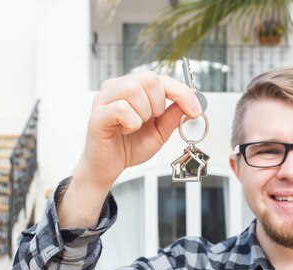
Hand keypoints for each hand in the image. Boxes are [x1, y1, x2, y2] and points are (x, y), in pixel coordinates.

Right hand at [80, 71, 201, 188]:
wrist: (109, 167)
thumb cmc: (129, 147)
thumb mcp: (159, 132)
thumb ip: (172, 116)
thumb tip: (190, 104)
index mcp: (131, 88)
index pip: (161, 78)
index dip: (182, 92)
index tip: (195, 109)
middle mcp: (116, 88)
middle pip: (148, 78)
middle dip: (159, 104)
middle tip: (152, 120)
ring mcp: (104, 99)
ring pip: (134, 90)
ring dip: (144, 113)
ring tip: (136, 126)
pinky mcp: (97, 115)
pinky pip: (121, 108)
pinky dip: (131, 123)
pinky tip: (125, 131)